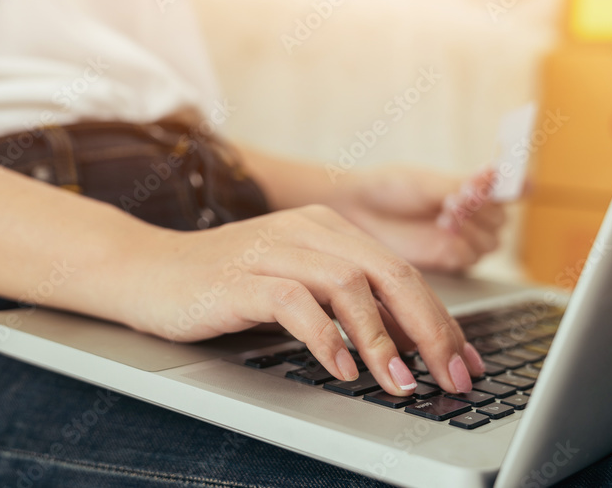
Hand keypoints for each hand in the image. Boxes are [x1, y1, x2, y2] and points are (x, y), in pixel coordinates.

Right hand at [124, 205, 486, 395]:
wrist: (145, 270)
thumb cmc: (224, 285)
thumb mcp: (295, 285)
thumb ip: (345, 303)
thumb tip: (408, 347)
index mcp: (327, 228)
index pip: (401, 271)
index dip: (441, 319)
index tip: (466, 362)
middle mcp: (306, 230)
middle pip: (388, 273)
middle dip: (429, 330)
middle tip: (452, 376)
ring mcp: (271, 250)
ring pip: (348, 285)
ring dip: (382, 339)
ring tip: (401, 383)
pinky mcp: (238, 277)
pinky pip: (293, 302)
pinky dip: (323, 336)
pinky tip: (340, 368)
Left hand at [325, 167, 506, 273]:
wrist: (358, 211)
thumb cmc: (389, 188)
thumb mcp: (426, 182)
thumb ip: (460, 185)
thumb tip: (491, 178)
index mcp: (471, 187)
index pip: (508, 186)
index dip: (517, 184)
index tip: (522, 182)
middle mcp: (471, 214)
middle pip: (501, 219)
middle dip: (483, 209)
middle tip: (460, 198)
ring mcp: (461, 238)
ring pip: (490, 242)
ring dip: (472, 228)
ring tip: (446, 215)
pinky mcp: (447, 259)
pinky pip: (469, 259)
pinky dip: (460, 246)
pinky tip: (443, 232)